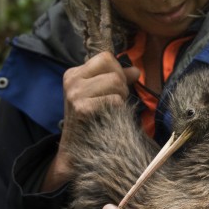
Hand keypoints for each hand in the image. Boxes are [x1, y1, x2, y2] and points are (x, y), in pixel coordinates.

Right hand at [41, 53, 139, 190]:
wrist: (74, 150)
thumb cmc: (92, 120)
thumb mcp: (100, 94)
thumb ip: (118, 79)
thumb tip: (136, 70)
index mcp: (73, 73)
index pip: (106, 57)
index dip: (117, 71)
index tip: (114, 88)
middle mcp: (71, 80)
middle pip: (113, 70)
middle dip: (121, 86)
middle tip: (113, 101)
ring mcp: (75, 94)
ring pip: (116, 83)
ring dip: (120, 97)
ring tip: (111, 109)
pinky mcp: (82, 108)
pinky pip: (114, 100)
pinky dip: (117, 109)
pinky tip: (108, 117)